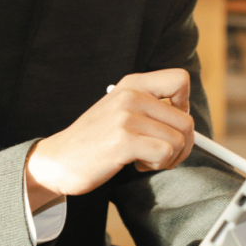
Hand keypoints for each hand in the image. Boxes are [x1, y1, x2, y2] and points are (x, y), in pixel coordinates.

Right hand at [25, 69, 194, 210]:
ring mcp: (126, 117)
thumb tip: (188, 124)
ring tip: (144, 158)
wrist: (58, 159)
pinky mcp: (123, 141)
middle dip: (182, 145)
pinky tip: (136, 164)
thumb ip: (150, 107)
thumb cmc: (95, 138)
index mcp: (132, 83)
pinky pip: (165, 154)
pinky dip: (156, 165)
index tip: (169, 124)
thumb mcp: (121, 109)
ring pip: (178, 141)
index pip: (180, 80)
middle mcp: (130, 95)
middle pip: (186, 121)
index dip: (184, 106)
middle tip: (161, 153)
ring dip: (167, 158)